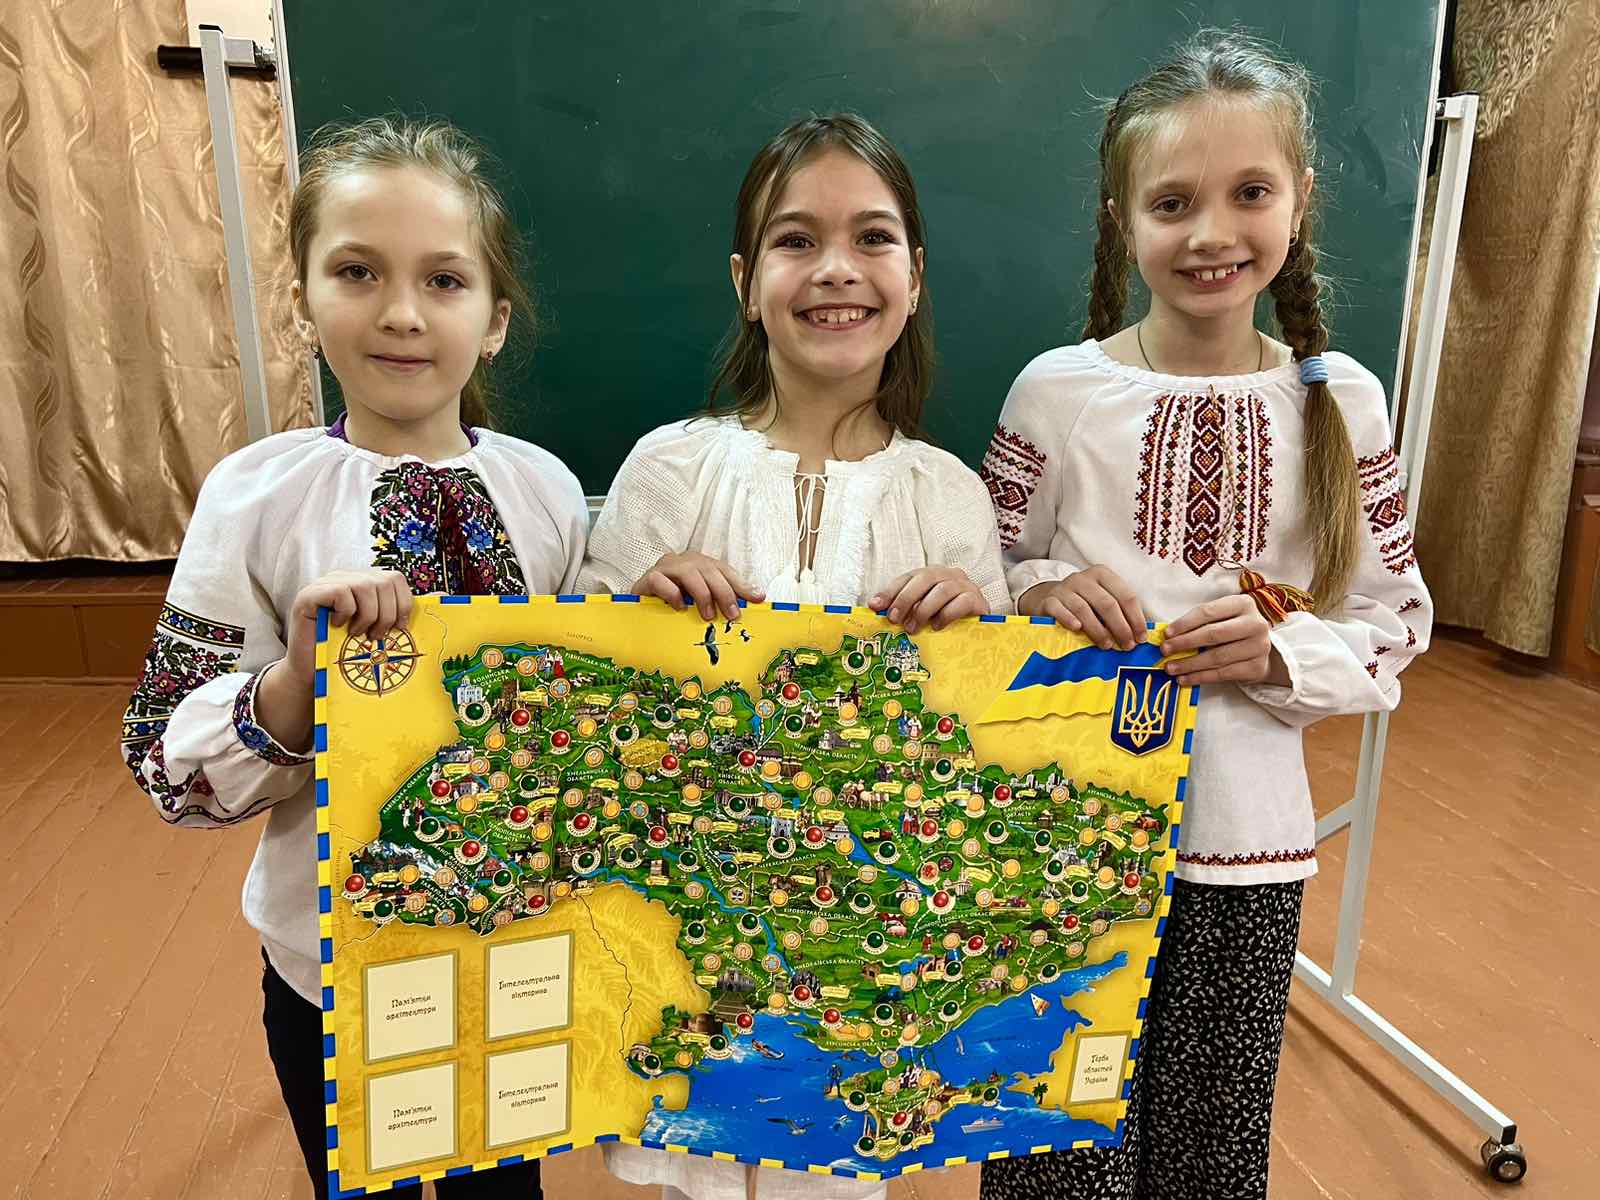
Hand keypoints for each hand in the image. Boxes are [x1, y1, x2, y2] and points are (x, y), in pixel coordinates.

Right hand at [284, 568, 413, 685]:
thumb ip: (397, 614)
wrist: (310, 673)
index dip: (403, 603)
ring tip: (358, 633)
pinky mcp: (309, 595)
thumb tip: (436, 600)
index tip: (399, 627)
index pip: (395, 578)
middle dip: (387, 613)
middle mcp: (345, 578)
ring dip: (368, 615)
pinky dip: (346, 612)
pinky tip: (338, 626)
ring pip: (365, 585)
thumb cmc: (344, 654)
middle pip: (384, 581)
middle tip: (376, 636)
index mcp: (363, 583)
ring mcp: (325, 583)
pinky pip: (340, 592)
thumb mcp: (377, 631)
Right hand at [633, 552, 764, 621]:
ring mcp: (664, 568)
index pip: (724, 570)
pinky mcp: (646, 578)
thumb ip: (721, 601)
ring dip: (702, 594)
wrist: (639, 610)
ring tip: (707, 615)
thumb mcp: (701, 605)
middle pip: (708, 569)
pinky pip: (660, 580)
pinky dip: (672, 594)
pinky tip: (679, 608)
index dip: (741, 584)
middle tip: (733, 614)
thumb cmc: (674, 607)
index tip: (758, 599)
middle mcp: (683, 562)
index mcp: (699, 564)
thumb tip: (754, 601)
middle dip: (724, 592)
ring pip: (687, 572)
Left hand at [869, 567, 986, 633]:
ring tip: (912, 628)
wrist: (981, 628)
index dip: (889, 591)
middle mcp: (949, 575)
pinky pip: (961, 602)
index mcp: (932, 575)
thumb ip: (906, 610)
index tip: (875, 606)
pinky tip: (936, 627)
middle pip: (924, 579)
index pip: (907, 577)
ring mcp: (965, 586)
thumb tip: (881, 614)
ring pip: (942, 590)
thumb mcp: (924, 613)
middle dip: (905, 599)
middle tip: (894, 619)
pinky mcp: (978, 599)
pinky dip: (946, 615)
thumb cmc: (948, 619)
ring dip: (923, 610)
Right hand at [1019, 566, 1146, 649]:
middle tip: (1127, 645)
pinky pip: (1059, 610)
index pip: (1126, 596)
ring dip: (1098, 630)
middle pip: (1107, 603)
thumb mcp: (1103, 601)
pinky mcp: (1049, 600)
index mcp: (1103, 575)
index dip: (1136, 618)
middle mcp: (1083, 579)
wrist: (1050, 600)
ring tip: (1107, 645)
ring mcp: (1064, 588)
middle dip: (1120, 627)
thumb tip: (1139, 635)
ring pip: (1084, 609)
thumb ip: (1119, 613)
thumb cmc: (1084, 604)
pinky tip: (1078, 629)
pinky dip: (1069, 619)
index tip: (1141, 638)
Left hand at [1160, 594, 1286, 684]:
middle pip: (1213, 634)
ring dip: (1190, 664)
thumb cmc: (1233, 629)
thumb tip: (1169, 636)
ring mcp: (1259, 647)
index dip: (1185, 623)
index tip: (1167, 633)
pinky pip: (1223, 674)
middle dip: (1185, 643)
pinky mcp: (1256, 667)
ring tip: (1170, 668)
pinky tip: (1185, 678)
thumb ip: (1201, 622)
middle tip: (1165, 650)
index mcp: (1243, 604)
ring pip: (1217, 657)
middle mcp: (1255, 624)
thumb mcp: (1222, 617)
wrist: (1260, 649)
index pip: (1208, 612)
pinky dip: (1201, 677)